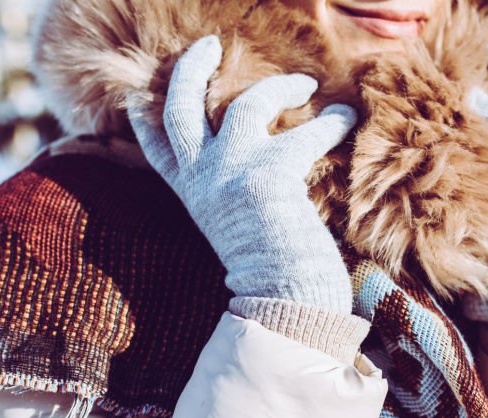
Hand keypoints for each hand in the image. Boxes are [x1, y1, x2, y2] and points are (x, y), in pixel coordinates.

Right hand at [128, 36, 357, 314]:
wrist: (282, 302)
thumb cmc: (269, 276)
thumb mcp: (234, 229)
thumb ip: (231, 197)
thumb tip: (251, 174)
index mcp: (191, 195)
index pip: (156, 147)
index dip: (144, 116)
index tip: (139, 95)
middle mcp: (203, 180)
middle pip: (178, 108)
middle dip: (188, 69)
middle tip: (209, 45)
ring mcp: (231, 174)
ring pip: (243, 105)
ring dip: (279, 87)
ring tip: (306, 84)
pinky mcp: (269, 174)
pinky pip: (306, 133)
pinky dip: (332, 123)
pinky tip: (348, 119)